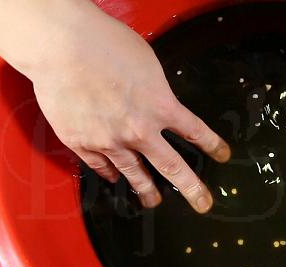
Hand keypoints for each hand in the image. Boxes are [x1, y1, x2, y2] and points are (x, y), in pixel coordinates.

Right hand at [0, 0, 229, 211]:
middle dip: (191, 188)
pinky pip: (99, 165)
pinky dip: (109, 173)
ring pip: (134, 174)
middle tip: (203, 203)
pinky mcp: (81, 142)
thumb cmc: (105, 44)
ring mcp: (110, 141)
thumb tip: (156, 100)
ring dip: (146, 190)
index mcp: (161, 106)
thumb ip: (155, 90)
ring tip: (154, 202)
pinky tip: (114, 178)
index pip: (196, 132)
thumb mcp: (147, 64)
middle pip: (172, 167)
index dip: (213, 145)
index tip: (223, 155)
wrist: (62, 47)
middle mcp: (140, 130)